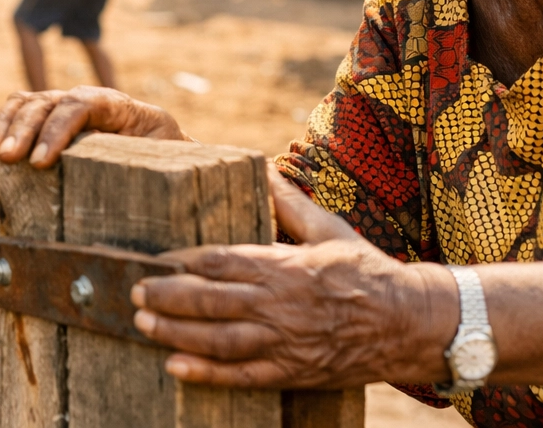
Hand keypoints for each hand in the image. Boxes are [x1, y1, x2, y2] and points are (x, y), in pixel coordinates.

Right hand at [0, 85, 185, 166]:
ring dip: (7, 124)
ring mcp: (67, 106)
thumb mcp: (158, 156)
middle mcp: (88, 99)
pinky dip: (2, 124)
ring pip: (29, 101)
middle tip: (7, 158)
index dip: (57, 130)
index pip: (82, 104)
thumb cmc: (165, 158)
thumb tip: (92, 149)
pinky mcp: (52, 119)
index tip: (40, 162)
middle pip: (50, 101)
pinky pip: (21, 110)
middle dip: (25, 129)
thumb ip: (129, 150)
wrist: (168, 154)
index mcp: (118, 106)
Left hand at [128, 172, 454, 388]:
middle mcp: (279, 305)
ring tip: (142, 326)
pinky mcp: (292, 371)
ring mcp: (284, 342)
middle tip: (134, 293)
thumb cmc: (365, 269)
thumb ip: (289, 201)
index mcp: (285, 265)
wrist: (408, 322)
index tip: (156, 258)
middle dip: (167, 297)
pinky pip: (242, 376)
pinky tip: (176, 368)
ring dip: (176, 334)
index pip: (222, 260)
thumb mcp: (328, 228)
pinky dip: (206, 374)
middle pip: (210, 301)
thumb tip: (261, 167)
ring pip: (218, 340)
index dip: (183, 261)